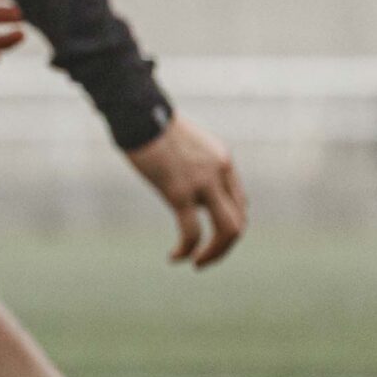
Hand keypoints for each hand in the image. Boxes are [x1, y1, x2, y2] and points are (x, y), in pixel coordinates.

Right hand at [125, 114, 245, 267]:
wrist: (137, 113)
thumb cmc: (150, 125)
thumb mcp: (181, 143)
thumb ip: (189, 163)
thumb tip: (178, 179)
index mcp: (223, 160)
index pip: (240, 203)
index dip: (227, 225)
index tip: (206, 235)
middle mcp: (220, 173)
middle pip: (239, 221)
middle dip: (225, 246)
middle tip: (204, 258)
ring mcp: (202, 183)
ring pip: (228, 230)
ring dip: (214, 253)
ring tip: (195, 263)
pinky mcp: (179, 192)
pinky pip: (192, 232)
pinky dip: (188, 250)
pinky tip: (175, 257)